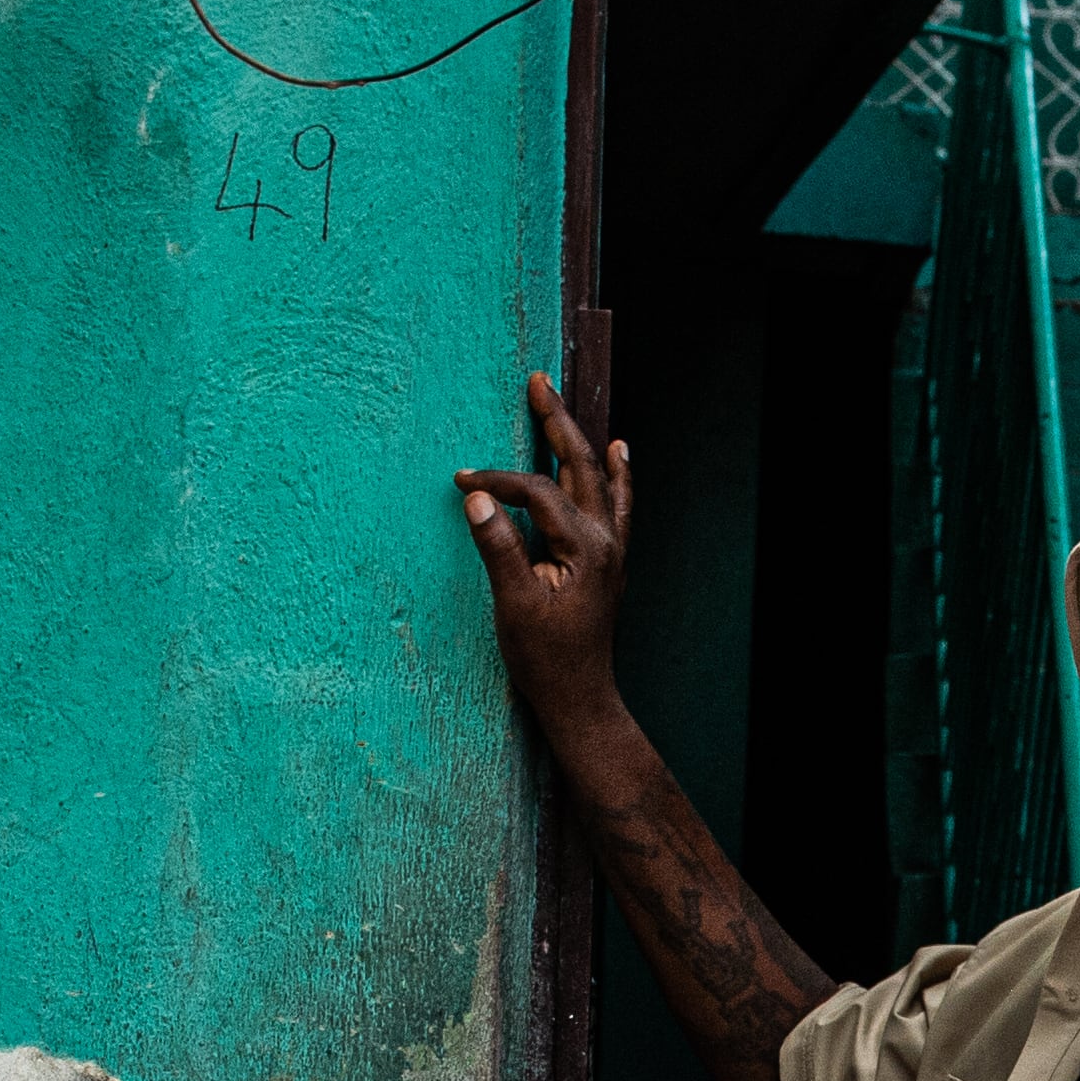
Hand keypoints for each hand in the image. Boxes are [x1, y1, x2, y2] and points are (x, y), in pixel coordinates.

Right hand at [454, 371, 633, 731]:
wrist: (578, 697)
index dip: (497, 481)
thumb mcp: (513, 604)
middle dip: (557, 422)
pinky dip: (615, 476)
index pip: (537, 492)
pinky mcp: (608, 561)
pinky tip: (618, 454)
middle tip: (538, 382)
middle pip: (580, 466)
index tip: (461, 480)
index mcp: (585, 548)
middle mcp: (606, 541)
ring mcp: (611, 550)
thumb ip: (498, 547)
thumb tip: (477, 497)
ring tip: (569, 406)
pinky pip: (616, 505)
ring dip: (582, 441)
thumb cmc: (544, 658)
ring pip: (599, 480)